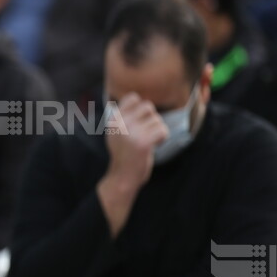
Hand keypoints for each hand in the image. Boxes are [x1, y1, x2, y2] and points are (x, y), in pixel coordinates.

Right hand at [97, 93, 167, 236]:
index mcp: (113, 120)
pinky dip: (162, 138)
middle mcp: (119, 124)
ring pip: (157, 119)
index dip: (141, 108)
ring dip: (157, 130)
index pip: (133, 98)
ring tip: (148, 142)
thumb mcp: (117, 132)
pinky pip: (162, 130)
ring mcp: (130, 133)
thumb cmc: (124, 154)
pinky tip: (154, 146)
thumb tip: (137, 98)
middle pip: (148, 107)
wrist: (122, 178)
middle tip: (145, 134)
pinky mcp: (142, 143)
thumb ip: (124, 116)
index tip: (140, 122)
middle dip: (152, 120)